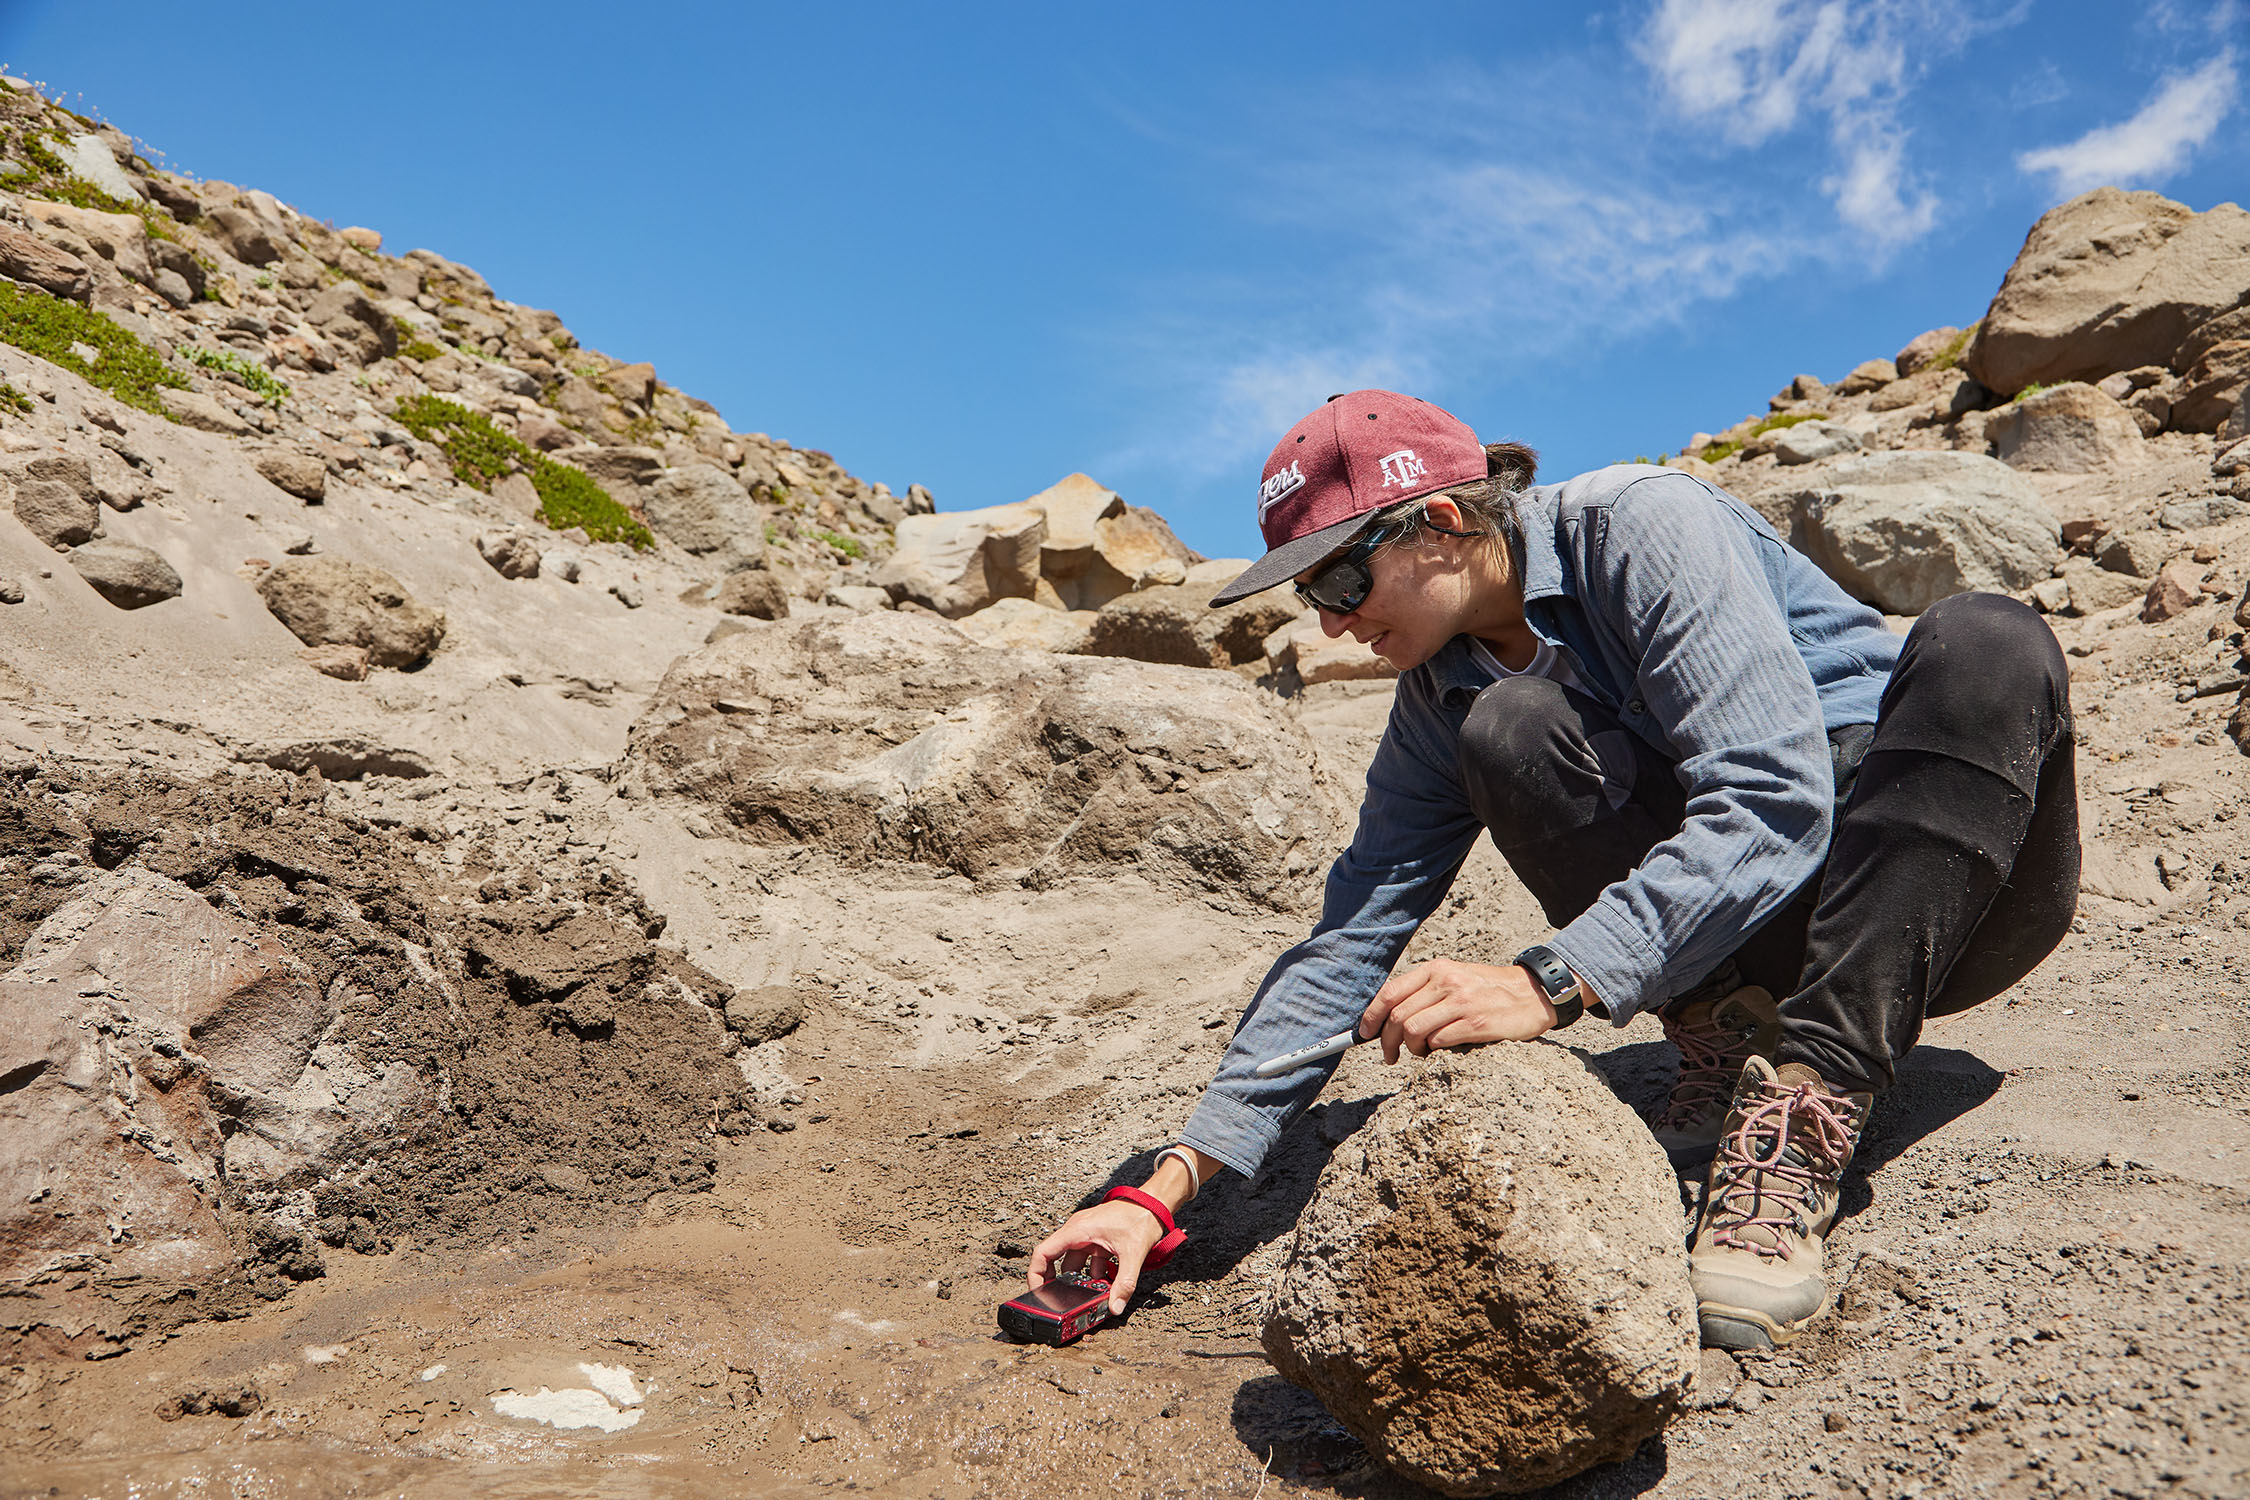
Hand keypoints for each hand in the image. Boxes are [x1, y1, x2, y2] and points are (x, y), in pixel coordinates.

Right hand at [1028, 1201, 1165, 1315]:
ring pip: (1076, 1263)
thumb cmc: (1141, 1217)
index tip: (1037, 1291)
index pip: (1043, 1252)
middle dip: (1062, 1282)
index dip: (1035, 1274)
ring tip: (1092, 1295)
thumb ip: (1124, 1284)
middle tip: (1063, 1300)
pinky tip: (1106, 1284)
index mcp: (1077, 1231)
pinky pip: (1088, 1260)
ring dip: (1082, 1280)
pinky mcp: (1097, 1239)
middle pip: (1057, 1261)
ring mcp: (1087, 1235)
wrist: (1155, 1203)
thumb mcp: (1133, 1254)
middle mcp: (1078, 1232)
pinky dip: (1094, 1274)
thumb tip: (1115, 1307)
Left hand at [1357, 959, 1563, 1062]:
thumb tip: (1389, 1017)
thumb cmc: (1489, 990)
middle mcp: (1446, 982)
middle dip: (1386, 1041)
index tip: (1365, 1034)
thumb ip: (1425, 991)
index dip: (1371, 1016)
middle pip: (1397, 1015)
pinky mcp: (1476, 1024)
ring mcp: (1461, 1002)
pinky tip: (1439, 1051)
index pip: (1390, 992)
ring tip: (1419, 1053)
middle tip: (1389, 1056)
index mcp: (1436, 969)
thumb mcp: (1455, 978)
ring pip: (1412, 1029)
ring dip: (1409, 1048)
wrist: (1533, 993)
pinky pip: (1438, 1041)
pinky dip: (1432, 1051)